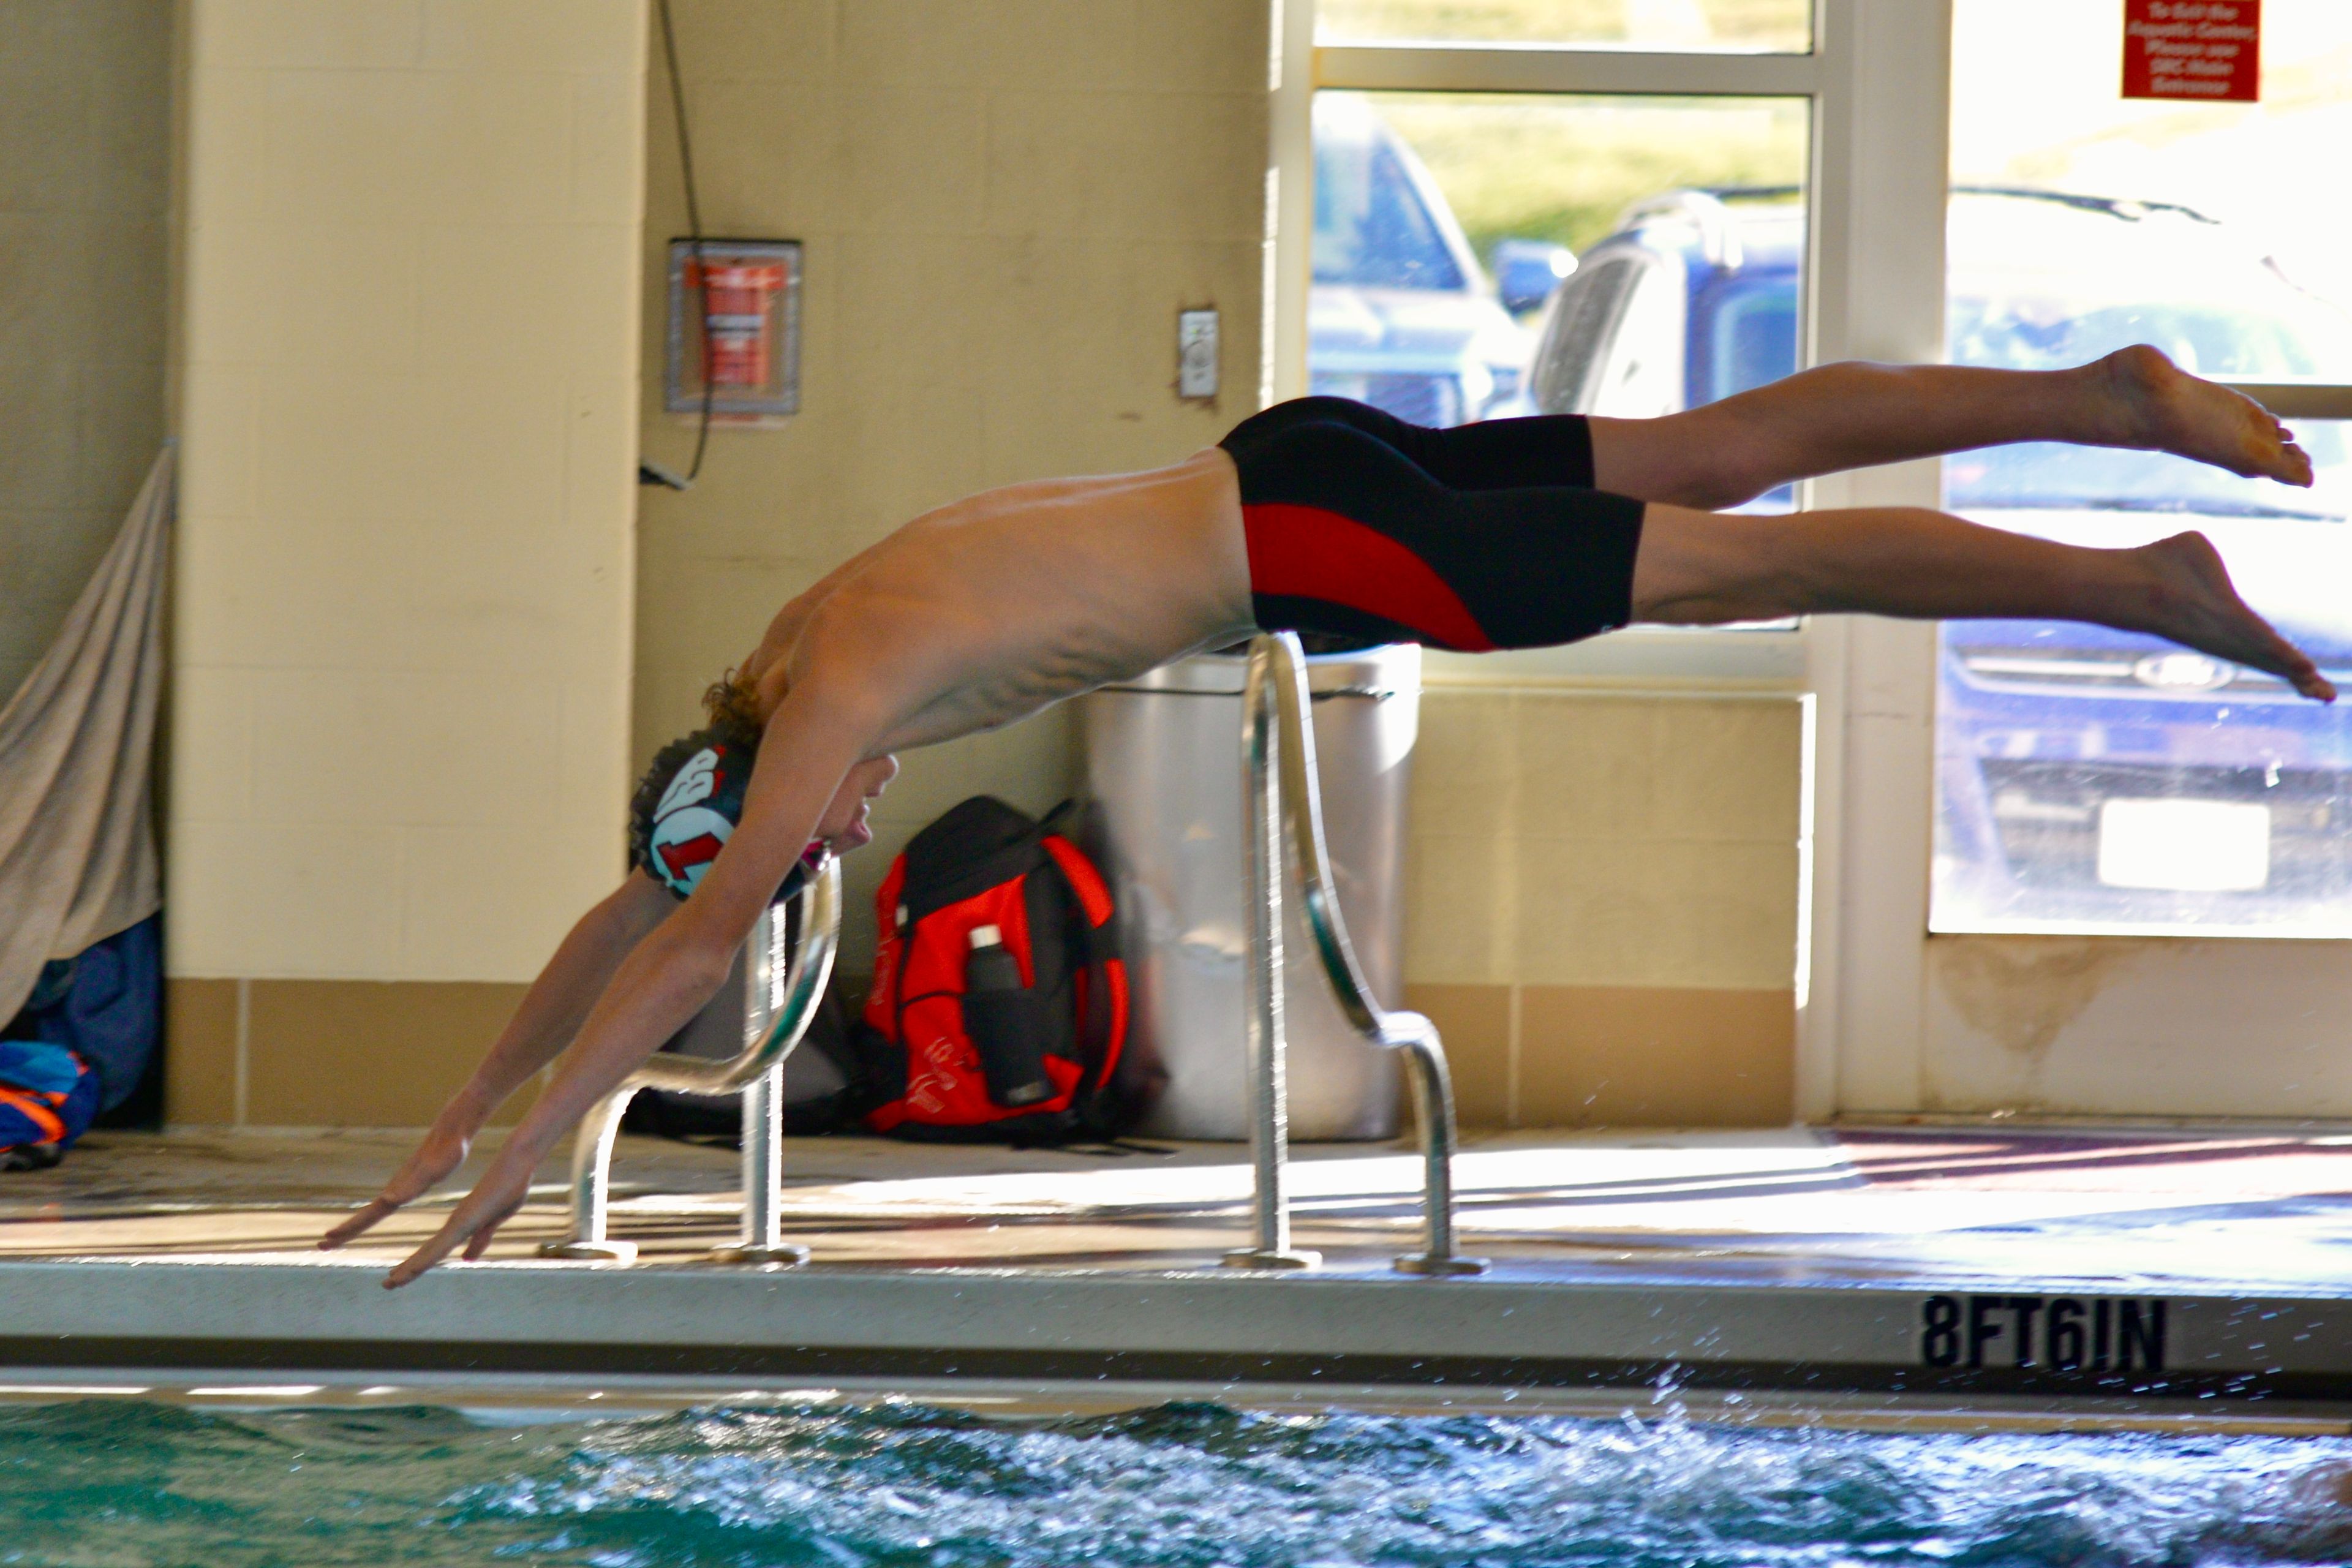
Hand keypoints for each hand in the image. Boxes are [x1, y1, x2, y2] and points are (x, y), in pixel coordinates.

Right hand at [318, 1108, 473, 1251]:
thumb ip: (412, 1186)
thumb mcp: (432, 1172)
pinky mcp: (409, 1183)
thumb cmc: (448, 1151)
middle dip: (344, 1231)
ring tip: (336, 1237)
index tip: (328, 1238)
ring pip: (373, 1209)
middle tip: (320, 1246)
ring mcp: (400, 1186)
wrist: (452, 1131)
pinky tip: (373, 1216)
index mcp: (398, 1190)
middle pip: (365, 1214)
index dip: (350, 1228)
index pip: (369, 1214)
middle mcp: (395, 1189)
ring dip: (354, 1225)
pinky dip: (373, 1214)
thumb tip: (389, 1201)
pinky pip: (387, 1202)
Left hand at [383, 1149, 534, 1287]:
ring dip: (410, 1269)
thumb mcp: (495, 1218)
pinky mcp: (466, 1219)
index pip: (434, 1249)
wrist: (517, 1162)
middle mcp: (455, 1223)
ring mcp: (460, 1222)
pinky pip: (443, 1244)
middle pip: (426, 1253)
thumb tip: (466, 1258)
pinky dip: (426, 1259)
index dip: (417, 1264)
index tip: (398, 1275)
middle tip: (386, 1285)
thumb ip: (481, 1238)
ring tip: (389, 1283)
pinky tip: (414, 1269)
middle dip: (407, 1270)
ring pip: (430, 1253)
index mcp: (461, 1224)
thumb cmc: (510, 1185)